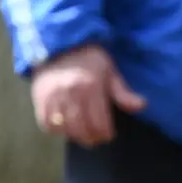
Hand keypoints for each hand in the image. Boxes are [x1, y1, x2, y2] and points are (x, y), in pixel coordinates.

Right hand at [30, 44, 146, 147]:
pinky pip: (46, 123)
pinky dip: (56, 130)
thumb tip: (142, 106)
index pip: (100, 124)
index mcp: (91, 87)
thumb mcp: (110, 71)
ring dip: (75, 135)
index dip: (106, 134)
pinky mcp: (39, 98)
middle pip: (82, 130)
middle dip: (92, 138)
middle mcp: (71, 93)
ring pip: (65, 129)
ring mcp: (53, 96)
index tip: (108, 134)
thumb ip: (123, 92)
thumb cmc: (89, 59)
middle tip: (96, 137)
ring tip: (81, 133)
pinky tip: (65, 126)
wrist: (59, 43)